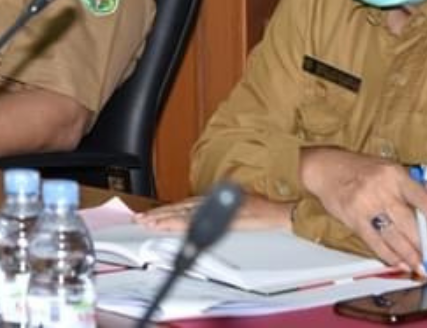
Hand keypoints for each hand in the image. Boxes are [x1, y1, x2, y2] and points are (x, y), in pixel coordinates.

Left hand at [139, 192, 293, 232]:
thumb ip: (222, 209)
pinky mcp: (227, 217)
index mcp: (215, 201)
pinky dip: (184, 222)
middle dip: (160, 215)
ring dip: (166, 219)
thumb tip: (211, 215)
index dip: (167, 211)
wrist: (285, 208)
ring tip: (149, 223)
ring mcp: (220, 210)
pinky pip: (202, 220)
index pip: (185, 206)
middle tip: (141, 220)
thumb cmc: (266, 207)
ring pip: (186, 214)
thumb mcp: (238, 205)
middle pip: (181, 209)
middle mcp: (215, 203)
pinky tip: (172, 225)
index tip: (150, 216)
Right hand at [299, 147, 426, 275]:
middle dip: (424, 245)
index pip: (420, 196)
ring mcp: (365, 205)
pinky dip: (388, 255)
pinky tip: (399, 263)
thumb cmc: (359, 167)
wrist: (323, 168)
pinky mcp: (353, 218)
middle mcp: (381, 189)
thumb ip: (417, 182)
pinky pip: (374, 241)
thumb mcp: (389, 167)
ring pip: (392, 236)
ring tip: (422, 268)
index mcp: (394, 175)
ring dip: (409, 256)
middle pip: (407, 222)